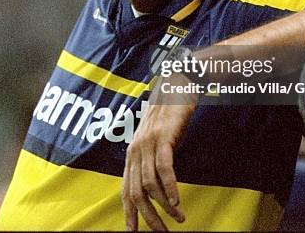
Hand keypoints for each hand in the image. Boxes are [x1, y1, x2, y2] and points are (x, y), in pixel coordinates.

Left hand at [122, 74, 197, 230]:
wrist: (177, 86)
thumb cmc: (170, 117)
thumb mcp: (158, 142)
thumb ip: (154, 162)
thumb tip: (159, 189)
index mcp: (132, 154)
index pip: (125, 189)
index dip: (128, 212)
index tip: (132, 232)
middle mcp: (135, 150)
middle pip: (135, 192)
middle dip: (148, 218)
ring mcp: (147, 143)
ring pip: (149, 184)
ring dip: (164, 206)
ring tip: (179, 218)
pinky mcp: (163, 137)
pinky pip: (163, 168)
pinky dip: (170, 187)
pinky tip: (177, 201)